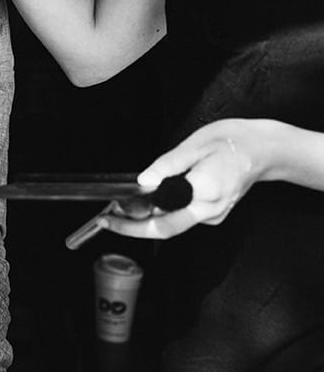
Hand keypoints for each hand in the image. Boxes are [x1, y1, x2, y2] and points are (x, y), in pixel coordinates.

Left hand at [101, 119, 267, 239]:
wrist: (263, 150)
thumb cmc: (232, 142)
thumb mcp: (194, 145)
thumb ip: (167, 166)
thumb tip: (144, 182)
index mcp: (205, 191)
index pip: (163, 215)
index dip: (134, 220)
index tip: (111, 213)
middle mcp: (210, 209)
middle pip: (166, 229)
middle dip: (133, 228)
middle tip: (106, 221)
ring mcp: (213, 215)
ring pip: (173, 224)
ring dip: (145, 219)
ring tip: (119, 210)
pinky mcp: (212, 214)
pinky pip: (182, 217)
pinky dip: (162, 212)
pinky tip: (147, 202)